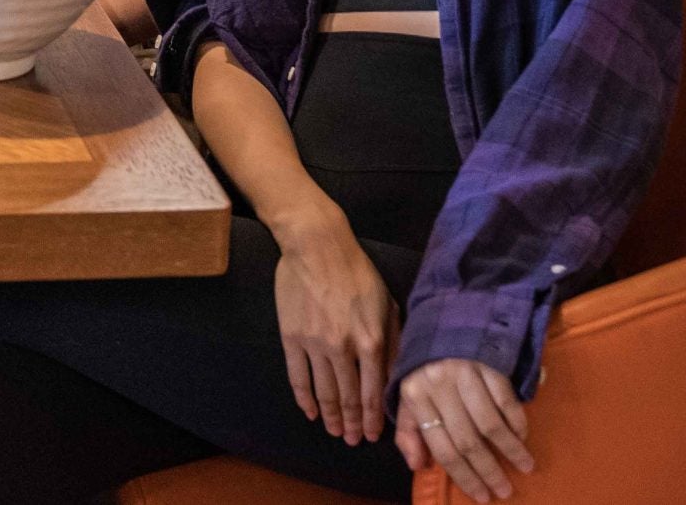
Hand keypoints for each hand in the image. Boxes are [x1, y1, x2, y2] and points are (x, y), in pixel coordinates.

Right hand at [269, 206, 399, 445]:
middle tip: (352, 440)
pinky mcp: (291, 336)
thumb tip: (394, 376)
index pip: (373, 393)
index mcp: (371, 341)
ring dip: (330, 416)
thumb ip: (393, 342)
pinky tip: (310, 411)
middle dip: (352, 424)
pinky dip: (304, 398)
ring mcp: (314, 344)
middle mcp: (343, 349)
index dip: (373, 419)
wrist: (316, 246)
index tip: (372, 436)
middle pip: (348, 398)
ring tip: (333, 431)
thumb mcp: (387, 304)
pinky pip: (297, 376)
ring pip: (324, 391)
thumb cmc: (357, 272)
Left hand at [397, 358, 531, 501]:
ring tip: (524, 467)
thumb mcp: (407, 394)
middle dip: (488, 470)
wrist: (444, 317)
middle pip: (466, 440)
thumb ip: (409, 431)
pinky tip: (522, 436)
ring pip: (490, 423)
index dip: (462, 475)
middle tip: (504, 491)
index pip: (440, 446)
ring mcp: (465, 372)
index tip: (481, 495)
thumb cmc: (425, 365)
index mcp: (415, 395)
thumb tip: (418, 466)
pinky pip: (506, 399)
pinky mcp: (487, 362)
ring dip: (510, 449)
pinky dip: (516, 421)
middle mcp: (439, 385)